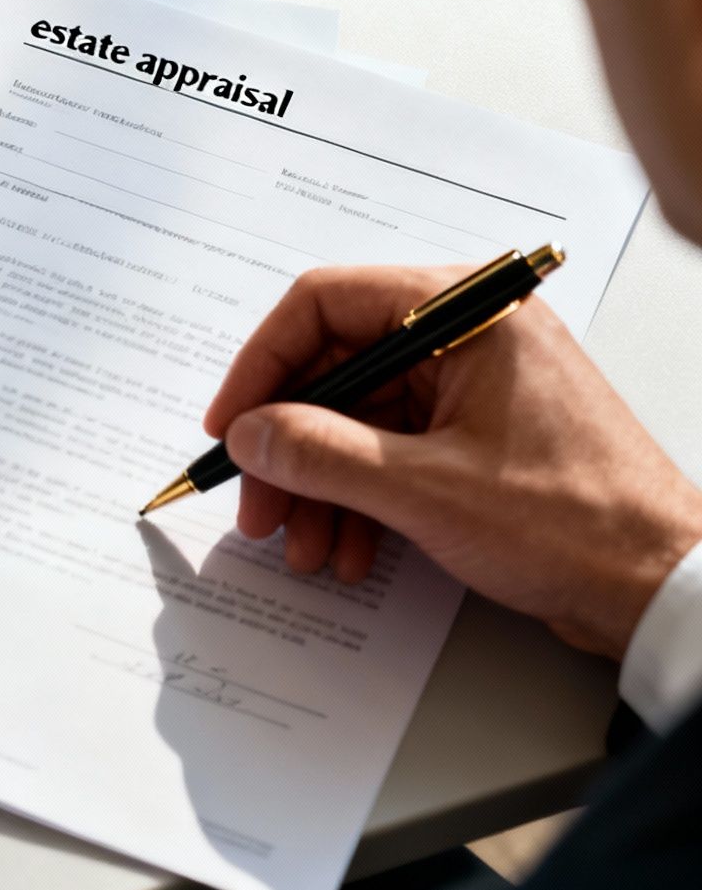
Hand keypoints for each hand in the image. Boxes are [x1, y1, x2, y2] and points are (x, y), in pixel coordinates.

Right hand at [205, 264, 701, 660]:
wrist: (660, 586)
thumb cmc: (578, 524)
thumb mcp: (423, 489)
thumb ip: (320, 453)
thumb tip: (250, 433)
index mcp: (467, 312)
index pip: (325, 304)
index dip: (262, 366)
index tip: (230, 425)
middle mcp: (467, 334)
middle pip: (334, 368)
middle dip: (288, 446)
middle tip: (257, 504)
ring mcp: (472, 385)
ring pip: (355, 418)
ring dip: (317, 485)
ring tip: (304, 543)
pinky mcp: (475, 433)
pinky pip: (387, 450)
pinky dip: (356, 498)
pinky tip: (348, 546)